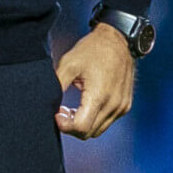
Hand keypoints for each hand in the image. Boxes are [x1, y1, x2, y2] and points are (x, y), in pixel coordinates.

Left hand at [54, 23, 135, 139]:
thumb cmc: (93, 49)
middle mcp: (113, 105)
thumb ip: (57, 85)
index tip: (57, 114)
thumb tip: (47, 102)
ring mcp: (121, 106)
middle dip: (72, 126)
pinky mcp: (125, 105)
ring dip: (83, 124)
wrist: (118, 39)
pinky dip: (94, 119)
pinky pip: (107, 122)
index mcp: (99, 95)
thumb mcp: (69, 64)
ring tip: (72, 109)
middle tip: (62, 111)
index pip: (81, 128)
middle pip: (89, 133)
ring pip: (98, 130)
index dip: (65, 125)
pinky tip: (85, 105)